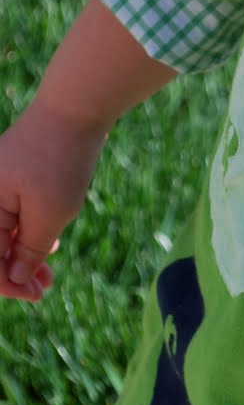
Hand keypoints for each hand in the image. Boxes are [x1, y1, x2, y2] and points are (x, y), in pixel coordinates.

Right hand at [0, 105, 106, 300]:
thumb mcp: (49, 214)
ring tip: (50, 274)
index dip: (7, 284)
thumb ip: (29, 249)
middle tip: (46, 288)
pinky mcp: (14, 178)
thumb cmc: (59, 160)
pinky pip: (14, 215)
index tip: (36, 295)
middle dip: (16, 272)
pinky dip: (30, 233)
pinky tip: (51, 244)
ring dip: (25, 255)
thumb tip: (15, 277)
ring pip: (4, 232)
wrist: (75, 108)